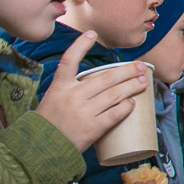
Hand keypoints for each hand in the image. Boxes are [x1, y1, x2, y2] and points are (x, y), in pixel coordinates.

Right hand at [35, 32, 148, 151]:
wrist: (40, 150)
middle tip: (141, 67)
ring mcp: (83, 112)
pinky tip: (133, 103)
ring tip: (143, 82)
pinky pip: (115, 113)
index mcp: (60, 86)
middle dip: (128, 71)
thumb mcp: (53, 99)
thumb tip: (97, 82)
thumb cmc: (48, 124)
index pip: (69, 60)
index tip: (92, 34)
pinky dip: (126, 107)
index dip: (81, 45)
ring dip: (133, 86)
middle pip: (107, 77)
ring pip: (115, 94)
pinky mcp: (92, 128)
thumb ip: (71, 89)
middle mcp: (73, 96)